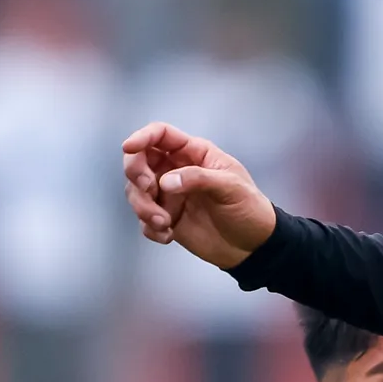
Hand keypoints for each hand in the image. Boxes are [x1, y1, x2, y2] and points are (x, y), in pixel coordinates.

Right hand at [122, 122, 276, 269]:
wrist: (254, 246)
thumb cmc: (249, 209)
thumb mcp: (231, 188)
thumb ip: (198, 179)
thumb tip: (165, 181)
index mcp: (194, 153)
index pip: (161, 135)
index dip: (142, 137)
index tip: (129, 147)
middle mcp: (177, 170)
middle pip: (139, 160)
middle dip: (136, 173)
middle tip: (149, 189)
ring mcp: (169, 195)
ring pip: (136, 191)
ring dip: (143, 207)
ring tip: (165, 223)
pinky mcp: (166, 218)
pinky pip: (144, 219)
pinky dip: (150, 227)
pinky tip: (169, 236)